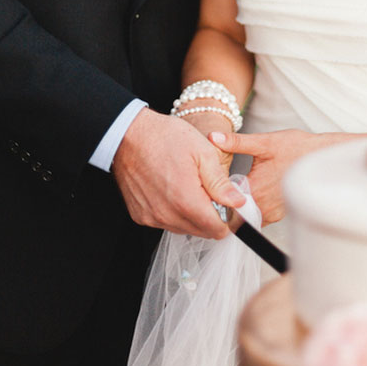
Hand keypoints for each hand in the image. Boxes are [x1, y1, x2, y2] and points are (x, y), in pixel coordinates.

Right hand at [112, 108, 245, 238]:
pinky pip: (165, 222)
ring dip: (192, 215)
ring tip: (189, 186)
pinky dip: (173, 212)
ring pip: (184, 228)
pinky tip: (172, 189)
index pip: (217, 230)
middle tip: (208, 191)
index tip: (228, 204)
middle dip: (211, 217)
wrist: (128, 133)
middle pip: (201, 232)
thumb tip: (238, 203)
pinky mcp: (139, 215)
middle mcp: (167, 216)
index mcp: (186, 202)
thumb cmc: (166, 137)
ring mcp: (151, 217)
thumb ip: (220, 183)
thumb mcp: (202, 153)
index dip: (228, 219)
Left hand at [209, 128, 344, 225]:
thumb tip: (213, 137)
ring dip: (238, 205)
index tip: (209, 183)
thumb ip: (236, 142)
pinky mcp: (279, 214)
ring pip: (246, 215)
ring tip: (233, 186)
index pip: (224, 202)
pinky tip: (251, 189)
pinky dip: (251, 206)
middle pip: (233, 212)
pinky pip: (258, 215)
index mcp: (255, 190)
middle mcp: (264, 207)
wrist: (322, 158)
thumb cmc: (296, 148)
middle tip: (217, 185)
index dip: (214, 193)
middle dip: (224, 200)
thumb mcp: (264, 142)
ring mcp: (273, 213)